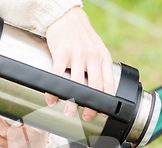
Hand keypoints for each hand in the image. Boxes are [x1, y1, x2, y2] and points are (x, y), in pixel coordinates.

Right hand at [45, 6, 114, 120]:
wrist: (67, 17)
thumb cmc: (82, 37)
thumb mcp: (98, 50)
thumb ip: (100, 68)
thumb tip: (101, 92)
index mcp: (104, 58)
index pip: (109, 83)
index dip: (108, 101)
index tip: (104, 114)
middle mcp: (93, 56)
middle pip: (95, 87)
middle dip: (92, 106)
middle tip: (86, 117)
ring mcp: (77, 54)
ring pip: (76, 84)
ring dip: (72, 102)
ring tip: (68, 112)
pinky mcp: (62, 52)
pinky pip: (58, 75)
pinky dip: (54, 90)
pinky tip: (52, 99)